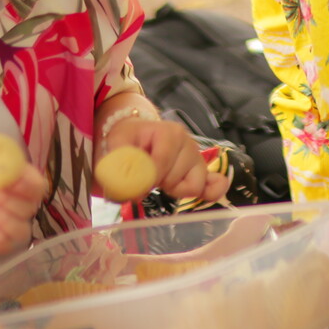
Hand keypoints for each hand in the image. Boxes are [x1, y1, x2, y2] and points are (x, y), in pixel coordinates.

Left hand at [0, 144, 46, 254]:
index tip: (5, 182)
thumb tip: (0, 157)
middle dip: (9, 202)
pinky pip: (7, 246)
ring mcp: (8, 220)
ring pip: (22, 230)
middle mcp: (20, 200)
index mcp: (22, 177)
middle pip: (31, 209)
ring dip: (4, 221)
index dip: (26, 186)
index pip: (38, 186)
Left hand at [98, 117, 230, 203]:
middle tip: (145, 179)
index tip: (135, 187)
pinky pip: (212, 186)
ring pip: (193, 186)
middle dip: (158, 183)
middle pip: (176, 177)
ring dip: (173, 189)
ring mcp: (197, 158)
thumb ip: (118, 164)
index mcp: (170, 132)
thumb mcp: (117, 144)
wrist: (138, 135)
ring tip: (160, 181)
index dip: (148, 179)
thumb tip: (130, 190)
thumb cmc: (128, 139)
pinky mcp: (201, 171)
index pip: (162, 163)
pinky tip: (205, 196)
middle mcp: (188, 143)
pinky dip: (210, 193)